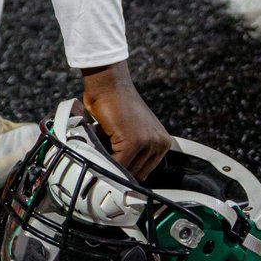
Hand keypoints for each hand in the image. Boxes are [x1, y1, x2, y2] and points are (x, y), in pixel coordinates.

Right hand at [81, 60, 170, 180]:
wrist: (108, 83)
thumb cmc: (115, 101)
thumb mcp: (133, 129)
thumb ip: (133, 149)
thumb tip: (121, 170)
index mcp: (162, 141)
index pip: (146, 170)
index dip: (129, 173)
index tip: (117, 177)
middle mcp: (159, 142)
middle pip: (137, 173)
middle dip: (119, 170)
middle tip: (104, 165)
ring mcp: (148, 142)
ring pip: (127, 170)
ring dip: (112, 166)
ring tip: (100, 156)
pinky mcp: (133, 142)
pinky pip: (118, 164)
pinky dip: (106, 163)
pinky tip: (98, 156)